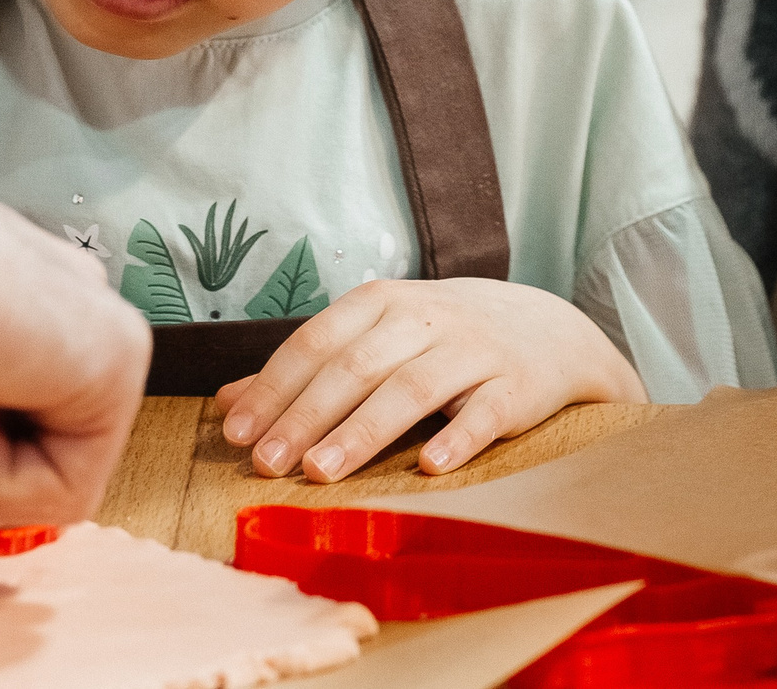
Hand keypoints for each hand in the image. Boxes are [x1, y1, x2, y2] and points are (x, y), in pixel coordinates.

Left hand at [215, 278, 644, 483]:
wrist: (548, 330)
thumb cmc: (441, 338)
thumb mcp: (375, 336)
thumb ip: (306, 368)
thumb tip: (228, 402)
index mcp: (381, 302)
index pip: (316, 341)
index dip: (274, 386)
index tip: (237, 433)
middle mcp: (424, 319)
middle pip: (355, 366)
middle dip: (306, 416)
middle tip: (267, 463)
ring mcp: (472, 350)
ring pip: (411, 389)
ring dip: (363, 431)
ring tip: (321, 472)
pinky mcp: (517, 386)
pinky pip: (485, 413)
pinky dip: (458, 437)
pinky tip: (429, 467)